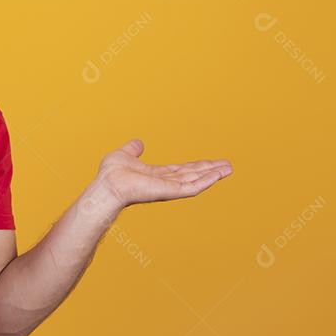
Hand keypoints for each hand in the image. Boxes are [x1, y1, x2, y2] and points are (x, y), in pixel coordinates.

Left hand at [94, 138, 232, 207]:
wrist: (107, 185)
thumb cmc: (111, 174)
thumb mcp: (124, 155)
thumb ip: (133, 150)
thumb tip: (138, 143)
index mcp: (156, 175)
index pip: (181, 171)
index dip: (196, 166)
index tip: (210, 162)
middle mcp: (164, 183)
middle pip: (192, 175)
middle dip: (210, 170)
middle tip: (227, 166)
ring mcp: (168, 188)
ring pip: (196, 181)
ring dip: (213, 175)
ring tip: (228, 168)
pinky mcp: (169, 192)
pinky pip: (191, 187)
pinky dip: (205, 182)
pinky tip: (217, 175)